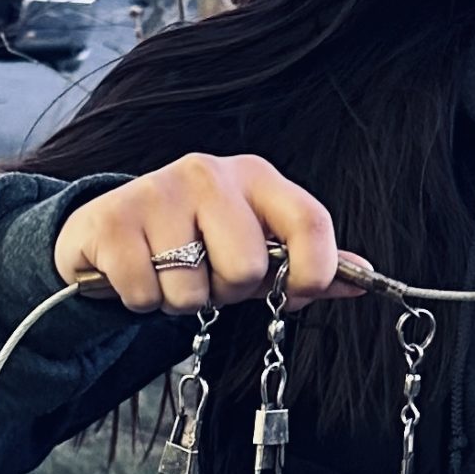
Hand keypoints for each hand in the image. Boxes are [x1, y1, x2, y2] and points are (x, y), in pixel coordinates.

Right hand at [51, 153, 364, 314]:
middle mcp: (209, 173)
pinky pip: (145, 294)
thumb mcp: (258, 250)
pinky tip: (136, 273)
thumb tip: (364, 277)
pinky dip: (140, 300)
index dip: (314, 271)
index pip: (310, 223)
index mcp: (256, 178)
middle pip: (247, 268)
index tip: (297, 291)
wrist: (111, 230)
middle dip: (227, 291)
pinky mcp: (112, 220)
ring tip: (168, 273)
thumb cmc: (196, 242)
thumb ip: (310, 263)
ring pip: (192, 289)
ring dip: (180, 299)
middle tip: (208, 275)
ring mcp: (158, 191)